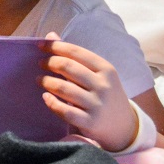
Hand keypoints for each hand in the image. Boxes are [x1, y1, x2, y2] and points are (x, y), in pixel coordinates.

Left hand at [40, 32, 136, 150]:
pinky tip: (45, 97)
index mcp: (106, 69)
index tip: (40, 45)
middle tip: (40, 64)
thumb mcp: (98, 74)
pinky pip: (65, 111)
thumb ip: (75, 56)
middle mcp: (103, 85)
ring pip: (64, 88)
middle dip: (50, 63)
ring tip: (39, 80)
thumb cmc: (105, 94)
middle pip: (68, 68)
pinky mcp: (90, 123)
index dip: (55, 47)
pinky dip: (51, 103)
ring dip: (47, 82)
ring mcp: (97, 105)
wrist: (124, 127)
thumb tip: (51, 36)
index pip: (76, 52)